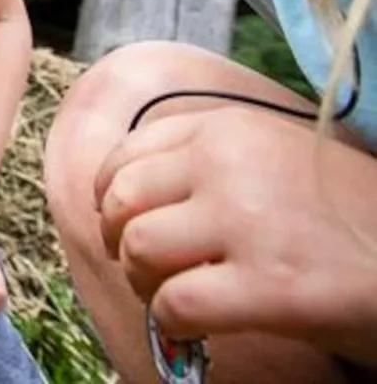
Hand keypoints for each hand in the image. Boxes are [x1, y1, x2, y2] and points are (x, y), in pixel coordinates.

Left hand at [95, 105, 376, 361]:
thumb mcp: (274, 161)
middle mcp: (230, 161)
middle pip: (121, 203)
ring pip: (138, 249)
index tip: (128, 230)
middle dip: (122, 245)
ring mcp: (249, 220)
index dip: (113, 203)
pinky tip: (199, 331)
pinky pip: (176, 303)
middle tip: (152, 274)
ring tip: (179, 300)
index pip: (125, 158)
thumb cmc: (346, 221)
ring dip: (147, 286)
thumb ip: (206, 162)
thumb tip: (120, 196)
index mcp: (228, 127)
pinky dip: (175, 325)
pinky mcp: (272, 284)